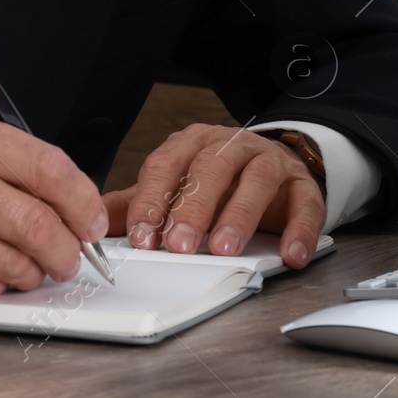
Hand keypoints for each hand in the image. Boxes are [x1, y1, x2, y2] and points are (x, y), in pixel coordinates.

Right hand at [0, 112, 108, 301]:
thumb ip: (16, 168)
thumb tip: (76, 206)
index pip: (47, 168)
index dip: (82, 202)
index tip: (92, 222)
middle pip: (36, 223)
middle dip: (65, 250)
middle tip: (69, 258)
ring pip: (15, 262)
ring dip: (32, 272)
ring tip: (24, 264)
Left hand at [101, 124, 325, 269]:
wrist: (276, 168)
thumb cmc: (219, 182)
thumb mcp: (174, 188)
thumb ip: (136, 205)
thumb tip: (91, 224)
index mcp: (192, 144)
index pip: (166, 165)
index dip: (152, 201)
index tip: (142, 237)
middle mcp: (230, 146)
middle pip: (211, 168)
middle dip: (193, 208)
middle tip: (180, 246)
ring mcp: (269, 161)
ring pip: (256, 179)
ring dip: (240, 215)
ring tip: (226, 248)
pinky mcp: (302, 184)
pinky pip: (306, 203)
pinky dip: (299, 229)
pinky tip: (290, 254)